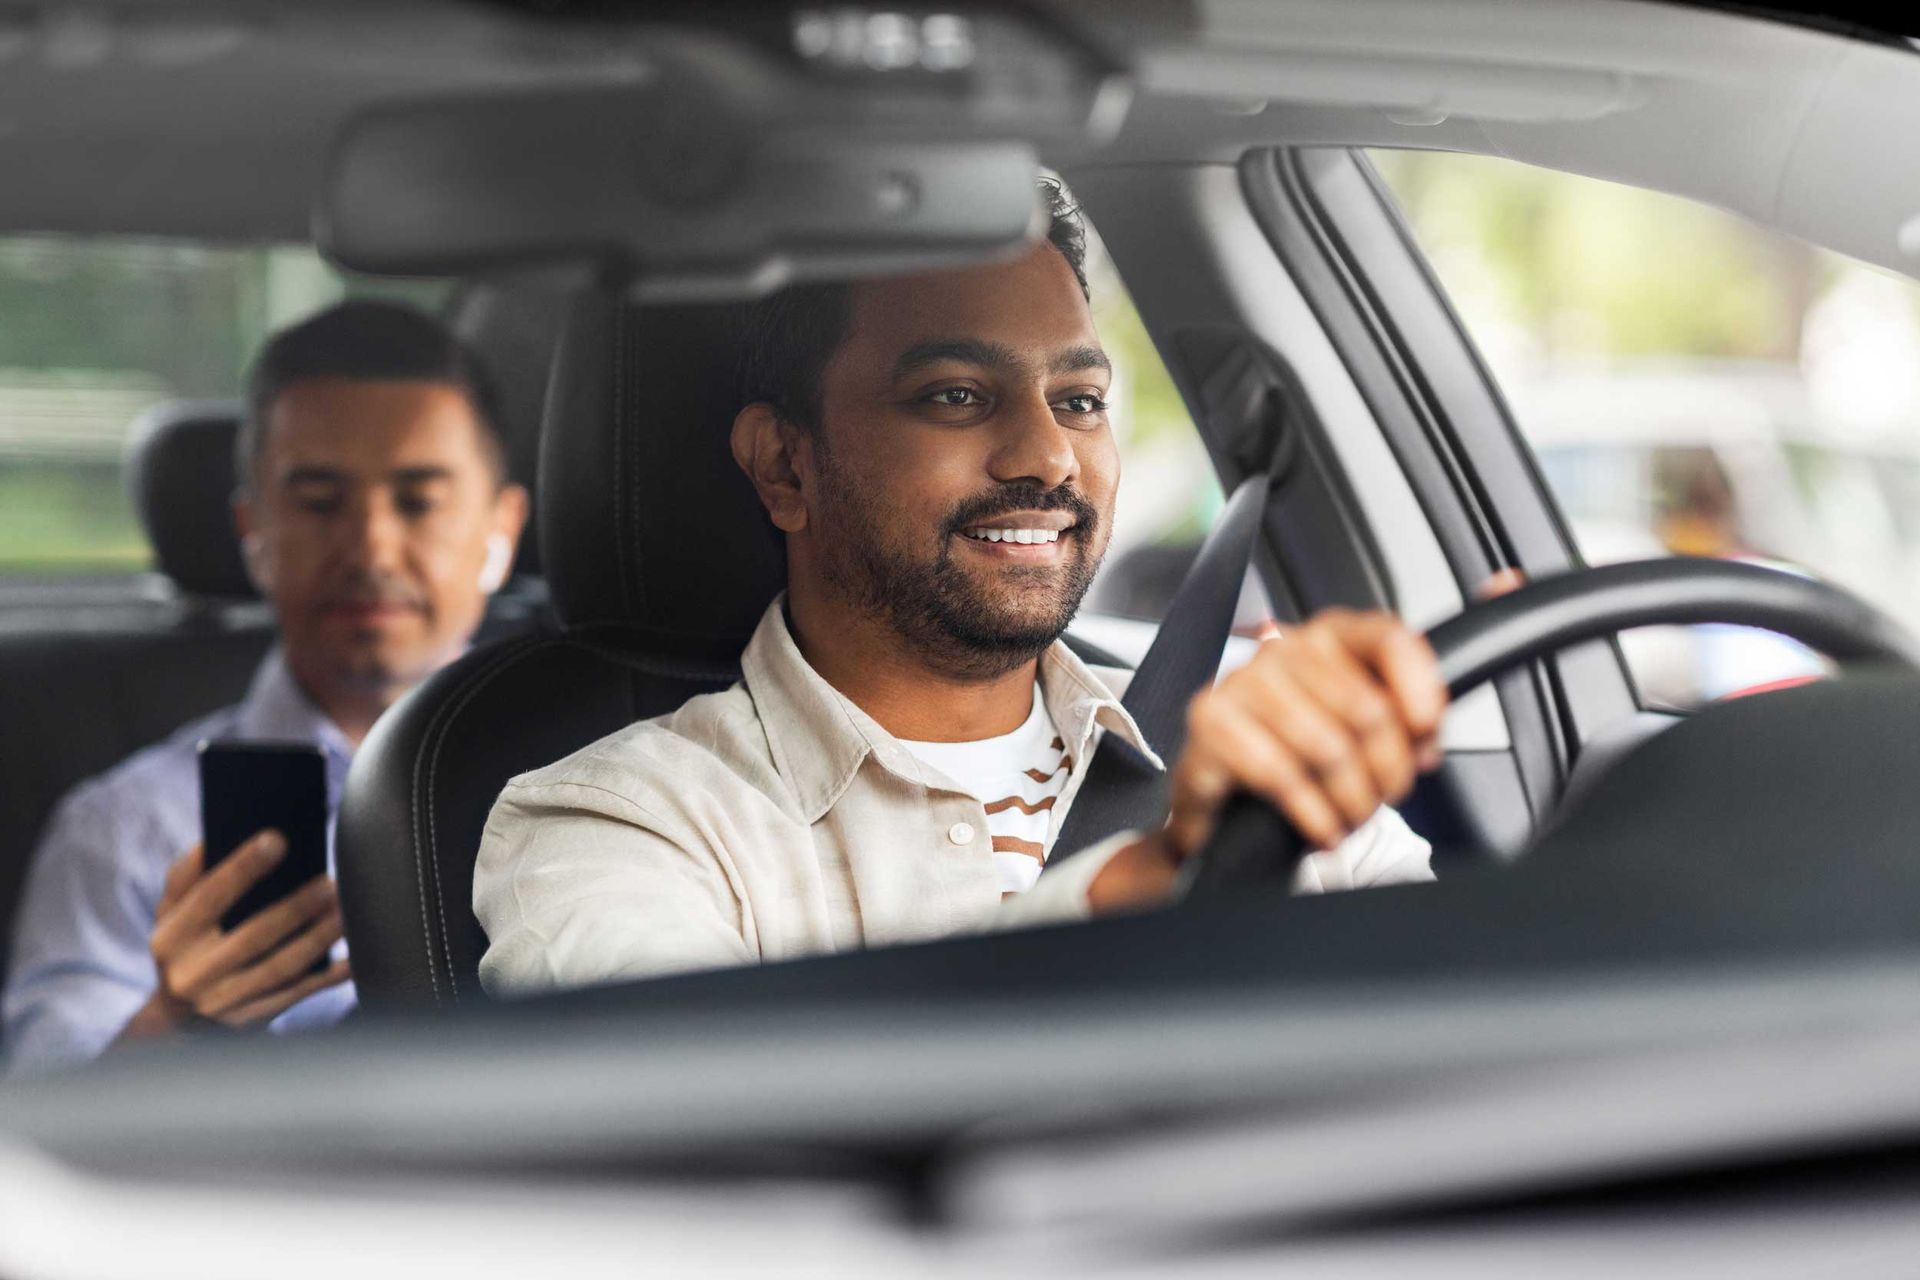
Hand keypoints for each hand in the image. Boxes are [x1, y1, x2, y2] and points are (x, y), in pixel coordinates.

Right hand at [117, 831, 349, 1042]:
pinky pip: (296, 995)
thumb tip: (215, 838)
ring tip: (344, 914)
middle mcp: (194, 973)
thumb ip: (187, 875)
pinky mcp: (251, 1020)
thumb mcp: (171, 913)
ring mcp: (223, 1002)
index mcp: (171, 938)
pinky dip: (325, 978)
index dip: (242, 868)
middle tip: (329, 883)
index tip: (277, 840)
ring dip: (317, 940)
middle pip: (252, 937)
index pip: (209, 897)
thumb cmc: (185, 944)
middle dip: (294, 910)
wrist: (178, 1017)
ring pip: (279, 969)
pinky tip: (350, 961)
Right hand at [1089, 609, 1445, 911]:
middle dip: (1389, 768)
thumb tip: (1424, 742)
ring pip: (1327, 746)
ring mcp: (1241, 681)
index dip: (1418, 687)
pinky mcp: (1210, 721)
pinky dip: (1312, 812)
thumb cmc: (1294, 754)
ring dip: (1352, 798)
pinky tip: (1323, 828)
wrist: (1223, 794)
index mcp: (1327, 637)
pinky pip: (1280, 773)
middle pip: (1366, 707)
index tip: (1427, 732)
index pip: (1387, 638)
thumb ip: (1400, 723)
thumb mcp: (1357, 732)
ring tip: (1353, 818)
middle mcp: (1283, 649)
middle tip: (1386, 795)